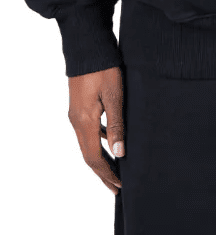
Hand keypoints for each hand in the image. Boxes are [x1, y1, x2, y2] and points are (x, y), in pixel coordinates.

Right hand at [67, 66, 124, 194]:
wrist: (87, 46)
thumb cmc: (104, 68)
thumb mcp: (115, 95)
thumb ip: (117, 125)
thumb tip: (120, 154)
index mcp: (84, 121)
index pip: (94, 157)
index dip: (107, 173)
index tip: (120, 185)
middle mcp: (76, 121)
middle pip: (89, 155)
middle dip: (103, 172)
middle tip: (117, 187)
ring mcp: (76, 114)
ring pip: (87, 144)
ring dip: (100, 159)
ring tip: (114, 170)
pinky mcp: (79, 106)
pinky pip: (88, 132)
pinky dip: (98, 143)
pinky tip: (109, 142)